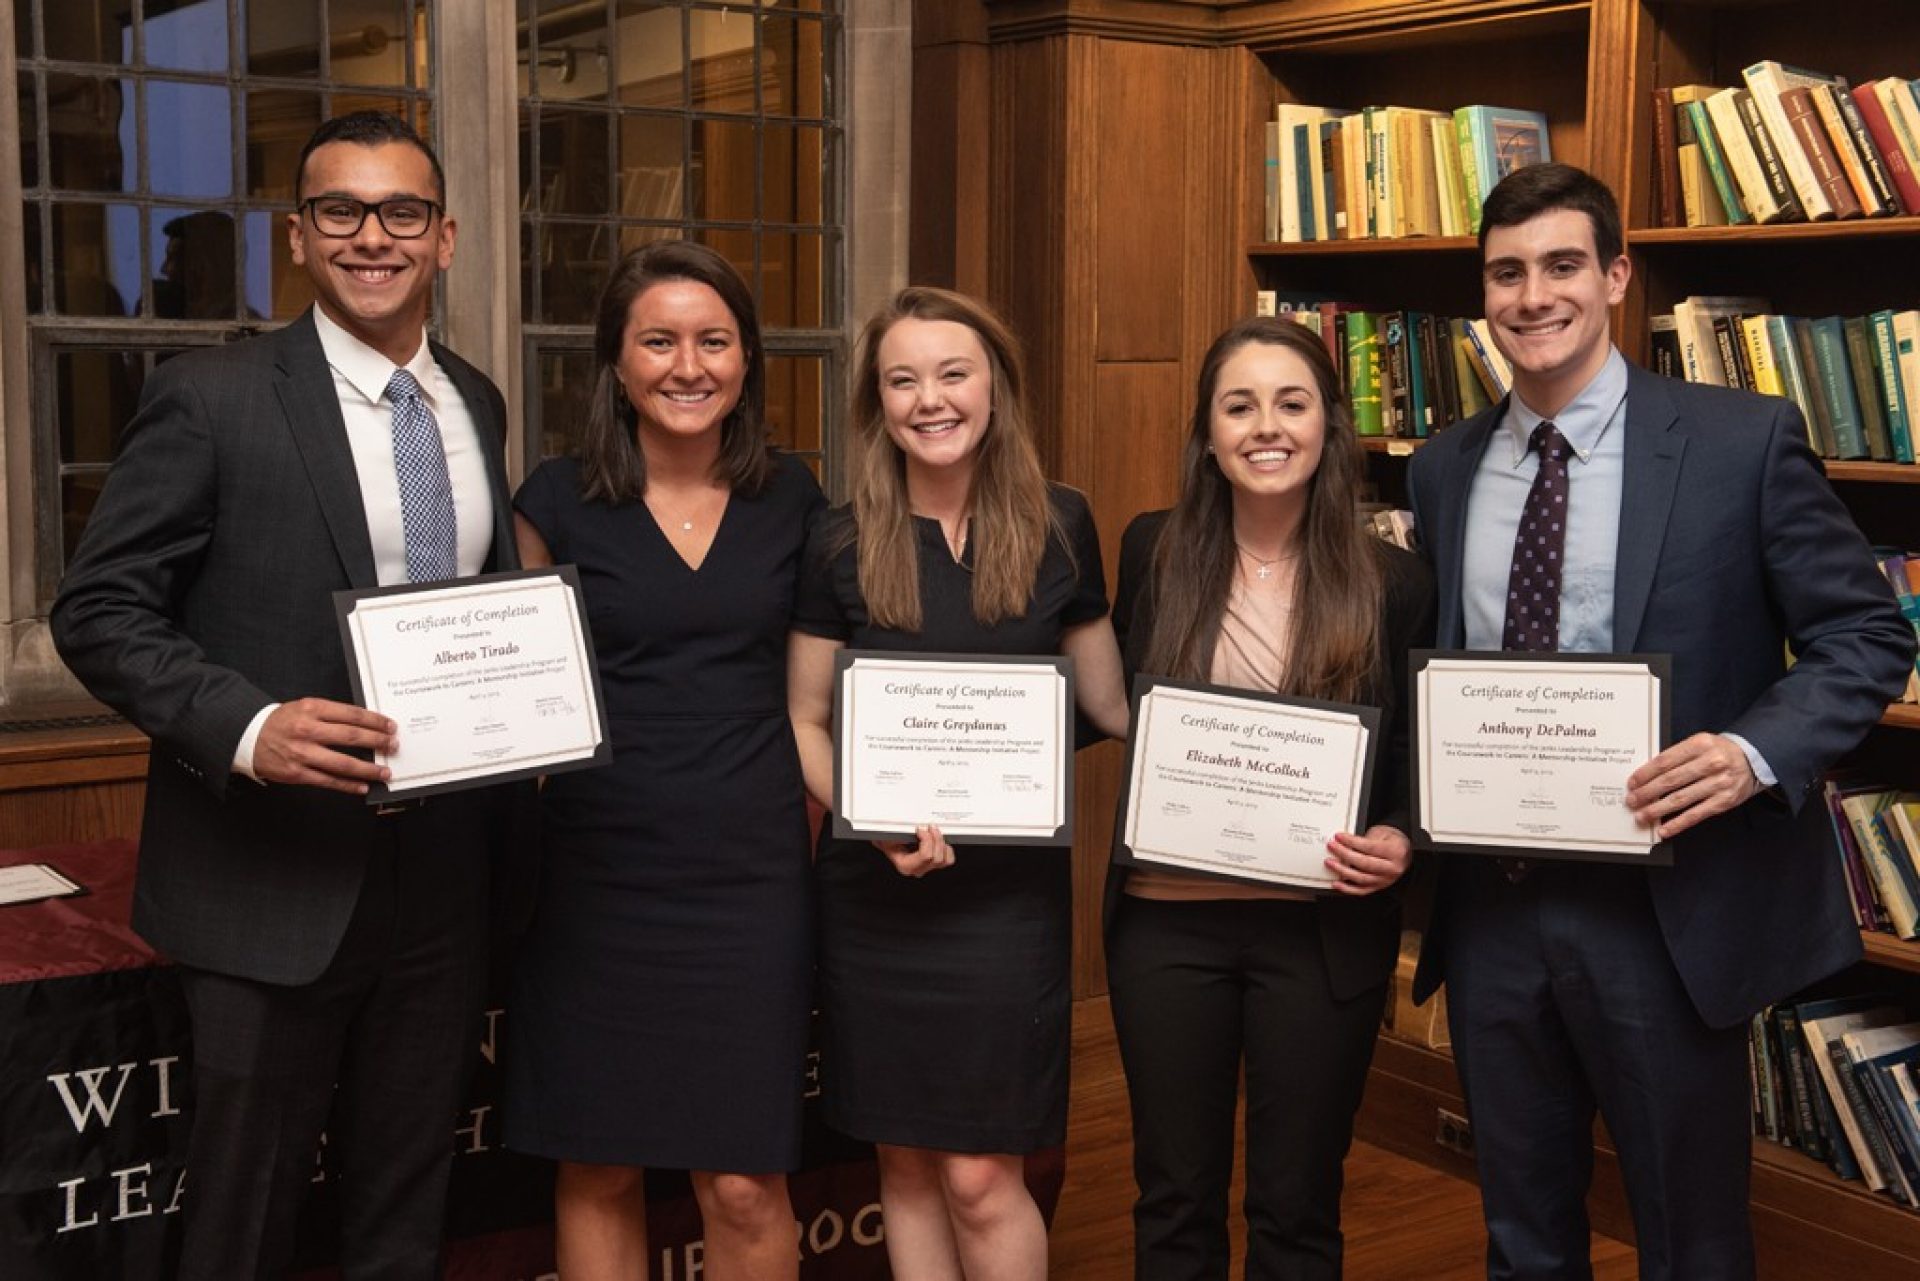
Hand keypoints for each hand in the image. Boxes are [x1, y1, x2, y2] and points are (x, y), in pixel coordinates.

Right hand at [252, 698, 395, 793]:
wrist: (250, 736)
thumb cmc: (283, 721)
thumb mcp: (305, 707)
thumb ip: (332, 714)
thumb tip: (366, 724)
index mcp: (312, 709)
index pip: (352, 714)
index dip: (375, 721)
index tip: (390, 726)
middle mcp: (308, 730)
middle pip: (352, 737)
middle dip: (378, 742)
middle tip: (393, 746)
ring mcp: (302, 753)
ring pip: (343, 763)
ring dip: (368, 769)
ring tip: (385, 772)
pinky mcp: (297, 773)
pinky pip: (328, 781)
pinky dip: (348, 785)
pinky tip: (363, 786)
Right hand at [875, 825, 952, 878]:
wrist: (886, 844)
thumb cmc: (886, 841)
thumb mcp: (887, 836)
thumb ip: (895, 832)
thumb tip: (902, 825)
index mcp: (906, 866)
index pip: (925, 856)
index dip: (927, 840)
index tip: (921, 829)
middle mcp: (917, 870)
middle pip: (937, 858)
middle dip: (935, 838)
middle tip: (929, 827)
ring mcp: (926, 868)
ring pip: (944, 860)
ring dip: (941, 843)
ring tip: (934, 832)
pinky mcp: (933, 864)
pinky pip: (948, 860)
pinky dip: (946, 849)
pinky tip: (938, 841)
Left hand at [1324, 824, 1411, 895]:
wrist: (1403, 852)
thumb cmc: (1392, 841)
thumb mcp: (1383, 833)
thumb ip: (1366, 838)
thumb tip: (1344, 842)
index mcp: (1395, 851)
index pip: (1370, 847)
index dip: (1352, 842)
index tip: (1339, 837)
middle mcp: (1392, 868)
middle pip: (1364, 863)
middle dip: (1345, 854)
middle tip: (1332, 846)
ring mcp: (1385, 880)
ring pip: (1361, 878)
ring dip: (1343, 871)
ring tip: (1330, 863)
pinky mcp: (1378, 887)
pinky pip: (1361, 891)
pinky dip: (1347, 889)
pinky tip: (1336, 884)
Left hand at [1625, 732, 1760, 839]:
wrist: (1752, 759)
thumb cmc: (1718, 751)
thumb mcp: (1699, 743)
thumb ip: (1677, 755)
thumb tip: (1647, 775)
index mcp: (1700, 744)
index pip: (1665, 761)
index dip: (1645, 774)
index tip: (1632, 783)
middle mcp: (1711, 763)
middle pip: (1671, 781)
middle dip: (1647, 793)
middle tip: (1632, 801)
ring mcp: (1719, 783)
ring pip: (1681, 799)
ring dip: (1657, 810)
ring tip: (1642, 816)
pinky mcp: (1724, 801)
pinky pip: (1696, 815)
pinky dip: (1678, 824)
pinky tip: (1664, 829)